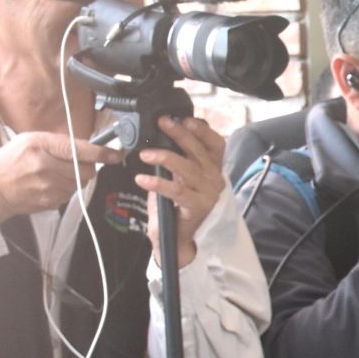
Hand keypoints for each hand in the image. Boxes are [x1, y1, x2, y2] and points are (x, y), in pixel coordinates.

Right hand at [0, 129, 123, 220]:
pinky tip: (48, 185)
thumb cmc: (8, 162)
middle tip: (73, 164)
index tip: (115, 154)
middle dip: (86, 167)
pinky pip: (69, 194)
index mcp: (40, 146)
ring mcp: (49, 186)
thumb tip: (84, 148)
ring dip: (74, 179)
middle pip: (86, 170)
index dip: (101, 153)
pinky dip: (65, 189)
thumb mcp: (27, 141)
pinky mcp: (50, 202)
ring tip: (54, 174)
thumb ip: (56, 142)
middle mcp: (46, 166)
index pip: (79, 149)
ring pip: (80, 183)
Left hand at [137, 114, 226, 268]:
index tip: (185, 118)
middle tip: (161, 123)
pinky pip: (177, 191)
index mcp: (212, 169)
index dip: (203, 130)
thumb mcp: (176, 177)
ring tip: (145, 155)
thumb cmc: (174, 205)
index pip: (216, 144)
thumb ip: (175, 158)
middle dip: (179, 134)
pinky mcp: (198, 207)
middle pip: (199, 151)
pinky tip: (142, 179)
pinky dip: (158, 183)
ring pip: (187, 169)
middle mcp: (214, 179)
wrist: (175, 239)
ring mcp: (208, 194)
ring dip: (164, 158)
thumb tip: (158, 135)